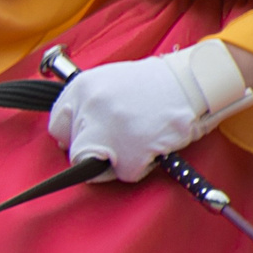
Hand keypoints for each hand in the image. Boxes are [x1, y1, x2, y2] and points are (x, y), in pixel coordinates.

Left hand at [47, 39, 252, 182]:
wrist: (196, 79)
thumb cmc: (155, 85)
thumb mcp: (110, 81)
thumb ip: (88, 104)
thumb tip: (70, 137)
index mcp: (82, 87)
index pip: (57, 126)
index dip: (75, 136)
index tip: (91, 137)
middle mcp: (91, 106)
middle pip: (74, 152)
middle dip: (96, 153)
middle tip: (120, 143)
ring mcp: (111, 127)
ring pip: (91, 168)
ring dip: (114, 163)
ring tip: (134, 146)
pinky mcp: (132, 148)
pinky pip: (125, 173)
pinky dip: (141, 166)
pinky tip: (153, 146)